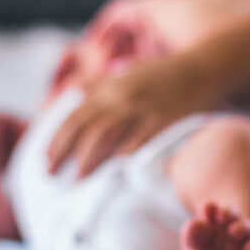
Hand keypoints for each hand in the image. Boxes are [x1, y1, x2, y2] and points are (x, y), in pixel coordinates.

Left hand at [46, 54, 223, 177]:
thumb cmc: (165, 73)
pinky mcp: (165, 121)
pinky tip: (117, 174)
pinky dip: (126, 158)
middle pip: (86, 127)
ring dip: (90, 159)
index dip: (57, 138)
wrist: (204, 68)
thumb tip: (73, 91)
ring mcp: (144, 109)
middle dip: (65, 152)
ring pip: (107, 135)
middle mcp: (122, 98)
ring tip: (79, 181)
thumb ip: (100, 83)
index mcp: (111, 88)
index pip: (75, 115)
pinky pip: (141, 142)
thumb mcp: (128, 71)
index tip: (44, 159)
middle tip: (51, 175)